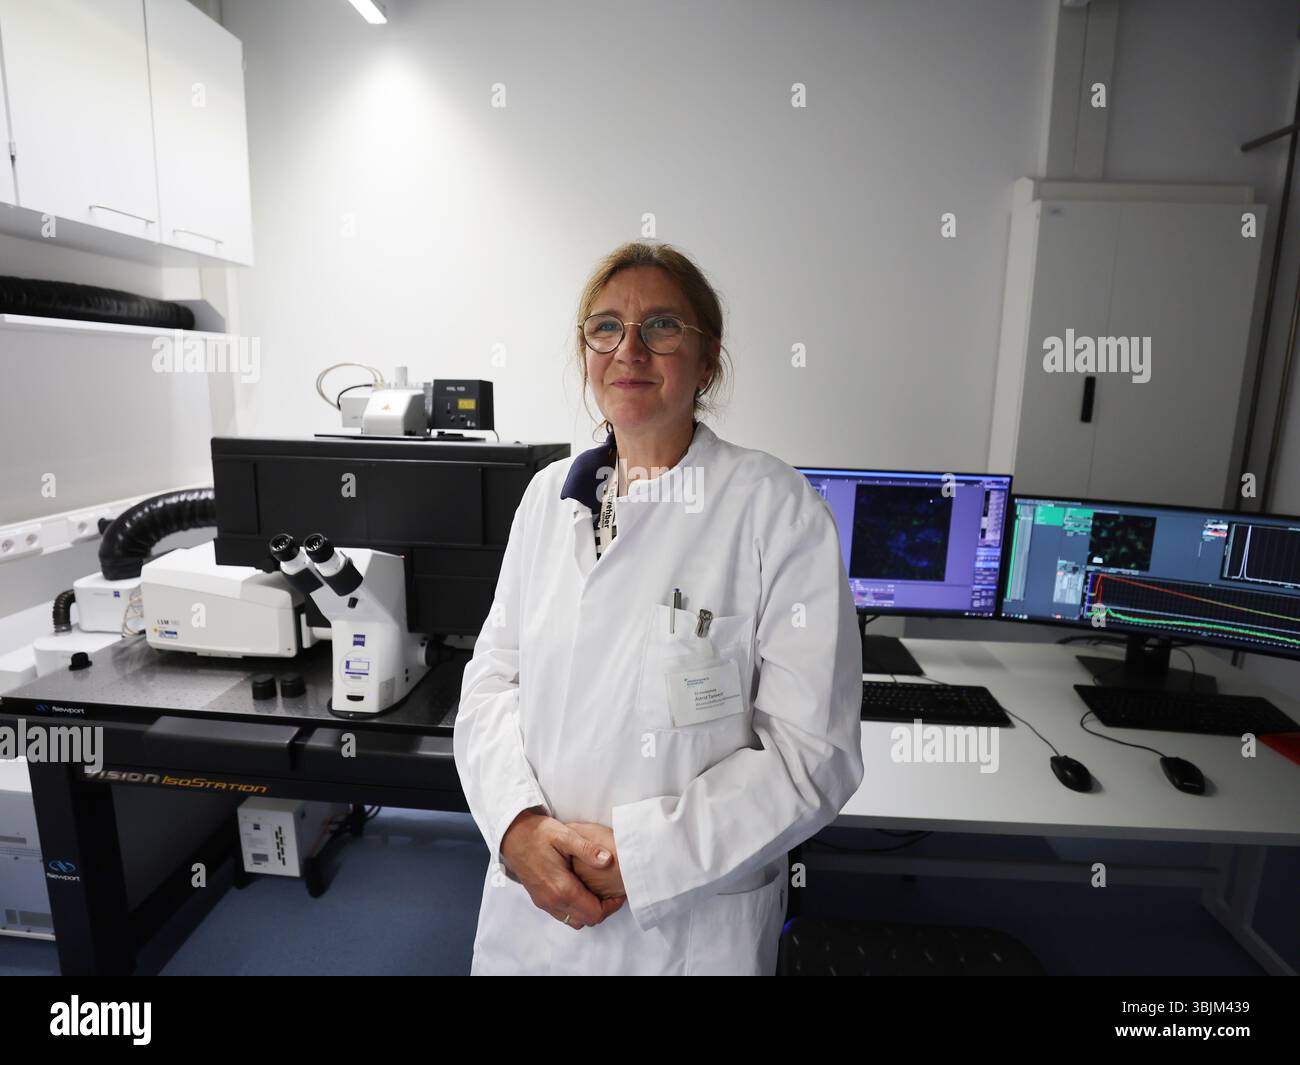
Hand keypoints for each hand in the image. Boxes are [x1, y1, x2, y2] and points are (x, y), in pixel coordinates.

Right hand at [500, 809, 624, 929]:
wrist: (512, 835)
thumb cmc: (539, 833)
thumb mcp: (565, 835)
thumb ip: (587, 849)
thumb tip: (608, 860)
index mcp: (562, 888)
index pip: (594, 913)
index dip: (611, 906)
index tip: (618, 893)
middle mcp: (552, 901)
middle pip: (586, 920)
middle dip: (602, 909)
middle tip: (610, 892)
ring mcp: (544, 902)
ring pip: (574, 920)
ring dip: (588, 911)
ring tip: (596, 891)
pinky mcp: (539, 899)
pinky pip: (562, 914)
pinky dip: (575, 908)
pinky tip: (580, 889)